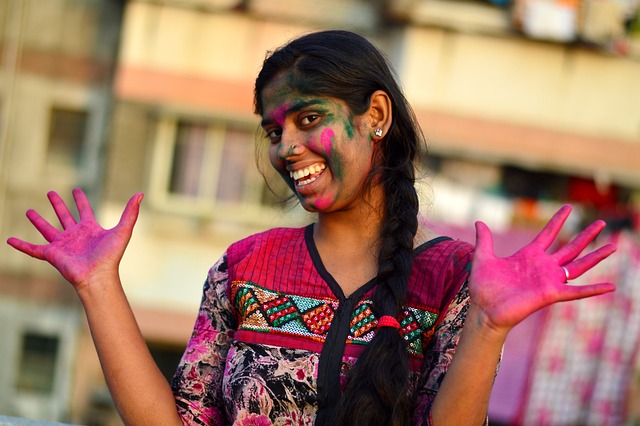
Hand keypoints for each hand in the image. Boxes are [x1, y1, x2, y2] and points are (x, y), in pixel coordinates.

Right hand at [6, 188, 142, 291]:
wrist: (98, 276)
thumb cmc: (111, 256)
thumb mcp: (123, 231)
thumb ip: (130, 213)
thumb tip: (140, 194)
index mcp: (90, 229)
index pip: (84, 210)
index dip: (80, 200)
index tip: (76, 190)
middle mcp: (75, 235)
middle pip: (64, 216)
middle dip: (58, 205)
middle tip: (51, 193)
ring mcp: (62, 245)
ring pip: (47, 229)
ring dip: (38, 220)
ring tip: (28, 211)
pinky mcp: (51, 254)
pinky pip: (32, 249)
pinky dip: (21, 245)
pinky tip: (9, 240)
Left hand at [469, 205, 615, 333]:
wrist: (484, 309)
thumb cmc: (483, 287)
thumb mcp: (483, 258)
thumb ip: (485, 240)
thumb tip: (478, 222)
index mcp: (529, 255)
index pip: (548, 234)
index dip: (558, 221)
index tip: (569, 207)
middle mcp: (543, 267)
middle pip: (570, 247)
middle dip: (586, 235)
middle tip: (602, 222)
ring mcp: (549, 280)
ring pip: (579, 266)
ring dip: (596, 257)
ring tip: (614, 246)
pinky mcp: (551, 294)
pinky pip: (577, 292)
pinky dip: (594, 289)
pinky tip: (611, 286)